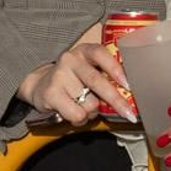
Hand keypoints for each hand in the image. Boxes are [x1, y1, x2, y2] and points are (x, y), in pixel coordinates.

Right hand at [18, 42, 134, 125]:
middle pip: (96, 81)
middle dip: (116, 100)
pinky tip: (75, 113)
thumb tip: (129, 93)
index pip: (100, 54)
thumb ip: (106, 76)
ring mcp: (59, 76)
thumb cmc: (74, 79)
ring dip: (93, 112)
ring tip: (85, 107)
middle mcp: (70, 60)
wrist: (40, 85)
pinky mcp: (51, 93)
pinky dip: (81, 119)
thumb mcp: (89, 70)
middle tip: (129, 113)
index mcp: (85, 51)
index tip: (128, 85)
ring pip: (89, 103)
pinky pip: (76, 114)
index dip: (116, 69)